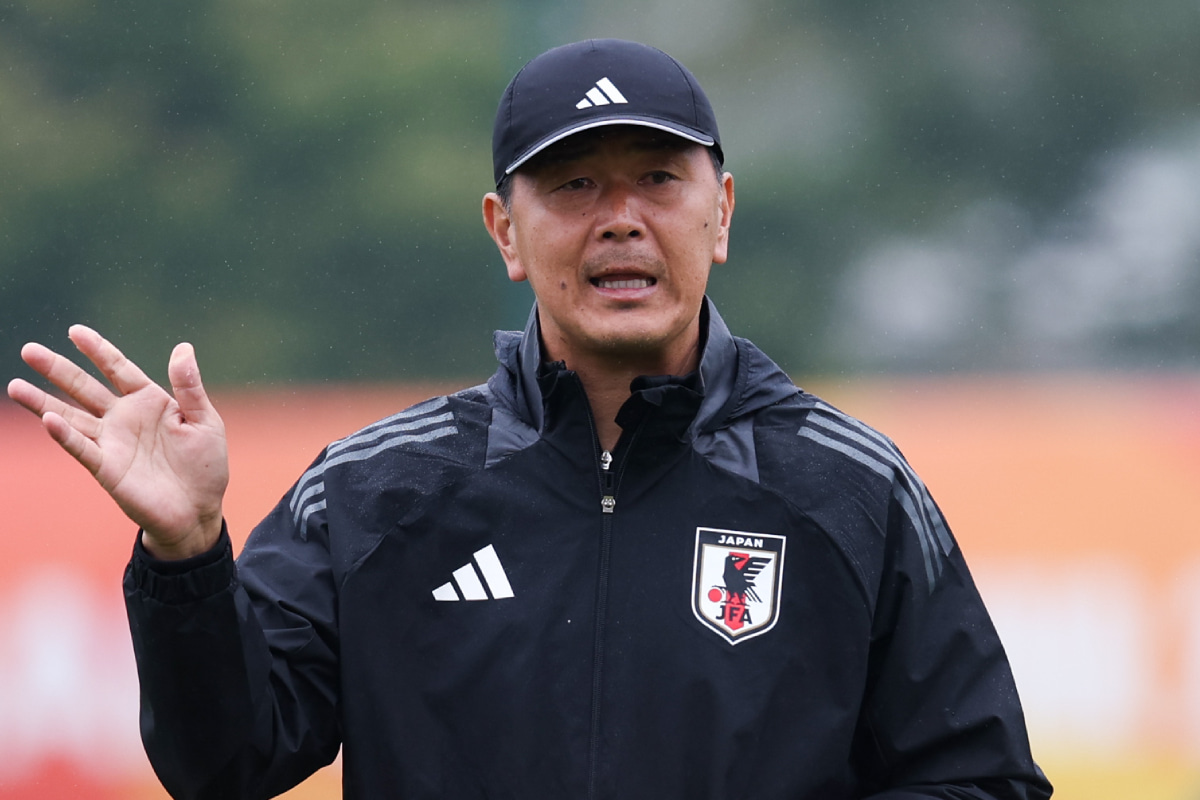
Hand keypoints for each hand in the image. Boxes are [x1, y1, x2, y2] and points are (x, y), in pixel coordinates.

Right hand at [7, 325, 228, 559]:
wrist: (199, 510)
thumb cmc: (204, 465)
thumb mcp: (204, 421)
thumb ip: (190, 387)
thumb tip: (183, 348)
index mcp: (149, 401)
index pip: (118, 369)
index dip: (98, 350)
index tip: (76, 331)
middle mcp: (124, 418)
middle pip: (84, 388)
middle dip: (58, 369)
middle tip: (29, 350)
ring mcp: (112, 443)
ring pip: (71, 417)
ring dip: (43, 402)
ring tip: (15, 385)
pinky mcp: (107, 469)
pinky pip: (82, 449)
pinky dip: (65, 435)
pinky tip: (47, 419)